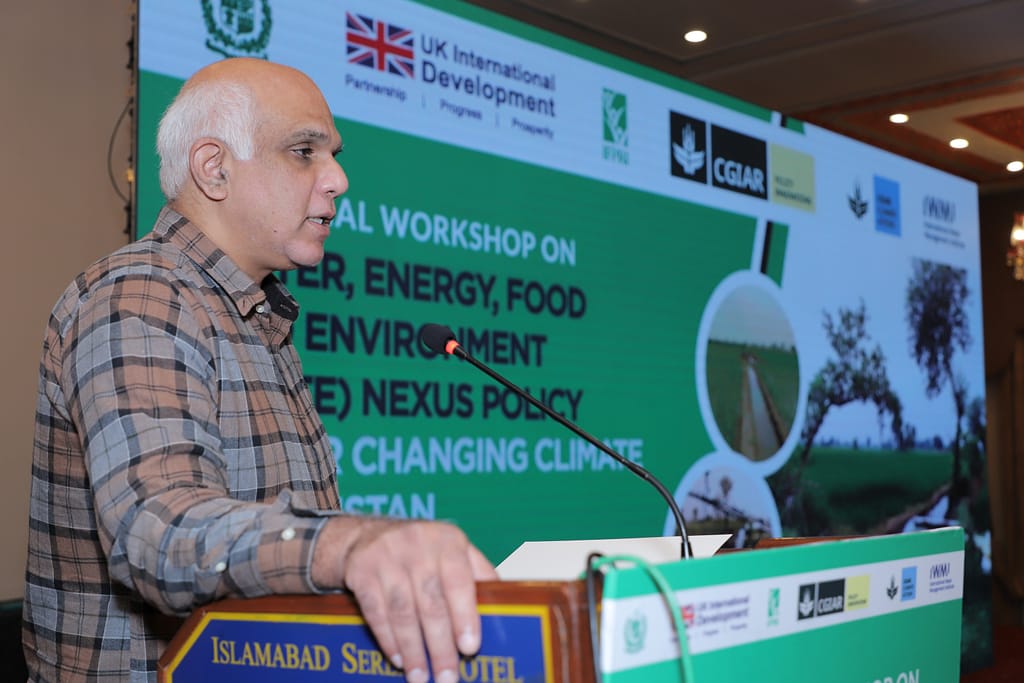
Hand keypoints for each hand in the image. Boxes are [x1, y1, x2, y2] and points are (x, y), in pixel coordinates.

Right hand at [312, 517, 497, 682]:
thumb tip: (503, 606)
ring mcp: (387, 557)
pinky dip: (388, 639)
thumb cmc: (422, 548)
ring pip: (402, 611)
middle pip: (431, 603)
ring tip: (420, 676)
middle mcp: (418, 546)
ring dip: (413, 649)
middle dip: (440, 645)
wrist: (369, 534)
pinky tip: (399, 659)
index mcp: (448, 541)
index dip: (465, 616)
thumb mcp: (453, 548)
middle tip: (447, 677)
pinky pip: (376, 612)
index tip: (469, 648)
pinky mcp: (361, 572)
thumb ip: (477, 573)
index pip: (459, 582)